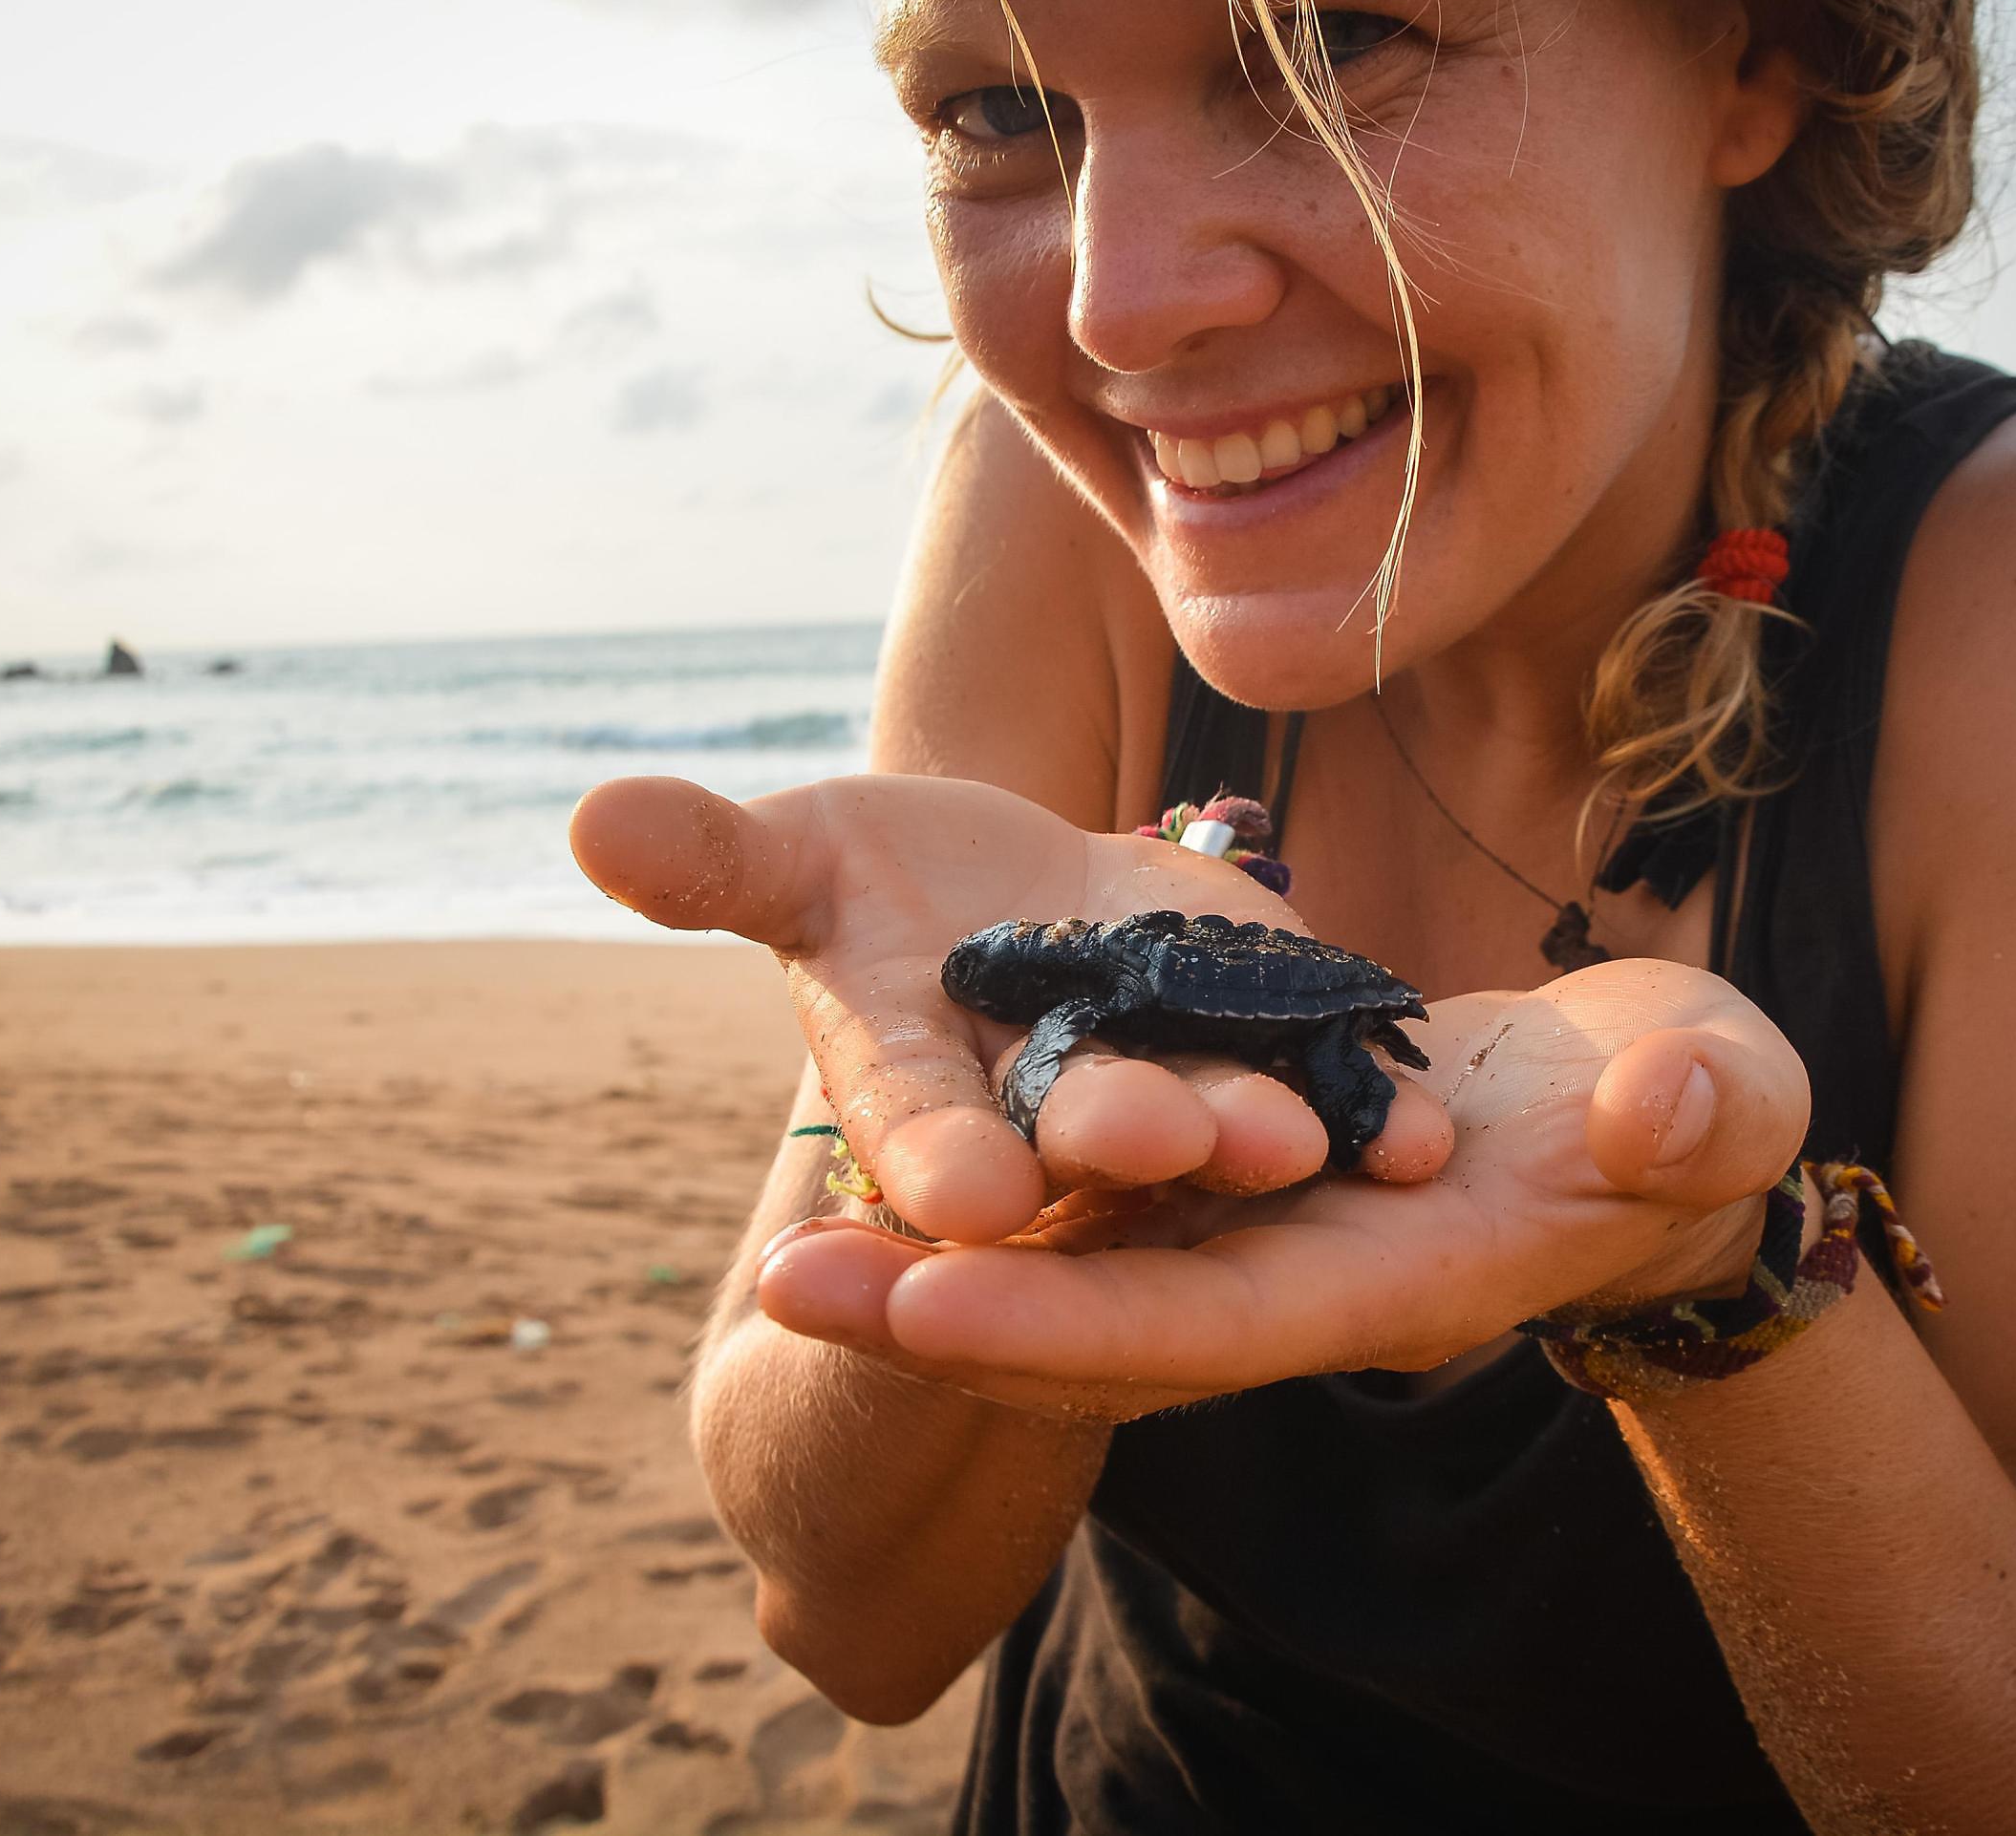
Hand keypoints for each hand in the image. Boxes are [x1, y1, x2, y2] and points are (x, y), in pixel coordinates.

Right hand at [566, 773, 1456, 1244]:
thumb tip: (591, 821)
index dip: (939, 1155)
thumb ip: (715, 861)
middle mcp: (1041, 1107)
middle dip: (1113, 1131)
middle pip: (1076, 1122)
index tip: (968, 1193)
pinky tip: (1424, 1134)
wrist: (1016, 911)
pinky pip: (1316, 1073)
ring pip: (1209, 1111)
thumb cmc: (874, 889)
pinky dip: (1367, 1105)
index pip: (917, 1120)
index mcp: (915, 1079)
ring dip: (1252, 1128)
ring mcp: (1163, 1080)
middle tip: (1156, 1135)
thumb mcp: (798, 861)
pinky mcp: (1259, 1038)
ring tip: (1301, 1140)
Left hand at [747, 960, 1810, 1422]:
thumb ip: (1702, 1108)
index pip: (1218, 1322)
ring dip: (940, 1246)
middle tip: (776, 1275)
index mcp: (1402, 1277)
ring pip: (1081, 1252)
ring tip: (775, 1227)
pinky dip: (999, 1173)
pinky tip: (878, 1134)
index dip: (1078, 1322)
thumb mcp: (1724, 1092)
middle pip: (1105, 1313)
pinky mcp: (1243, 1162)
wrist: (1652, 1114)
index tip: (924, 1310)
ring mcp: (1263, 1227)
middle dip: (948, 1309)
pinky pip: (1102, 1185)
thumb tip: (1660, 1111)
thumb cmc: (1705, 1104)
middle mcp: (1302, 1274)